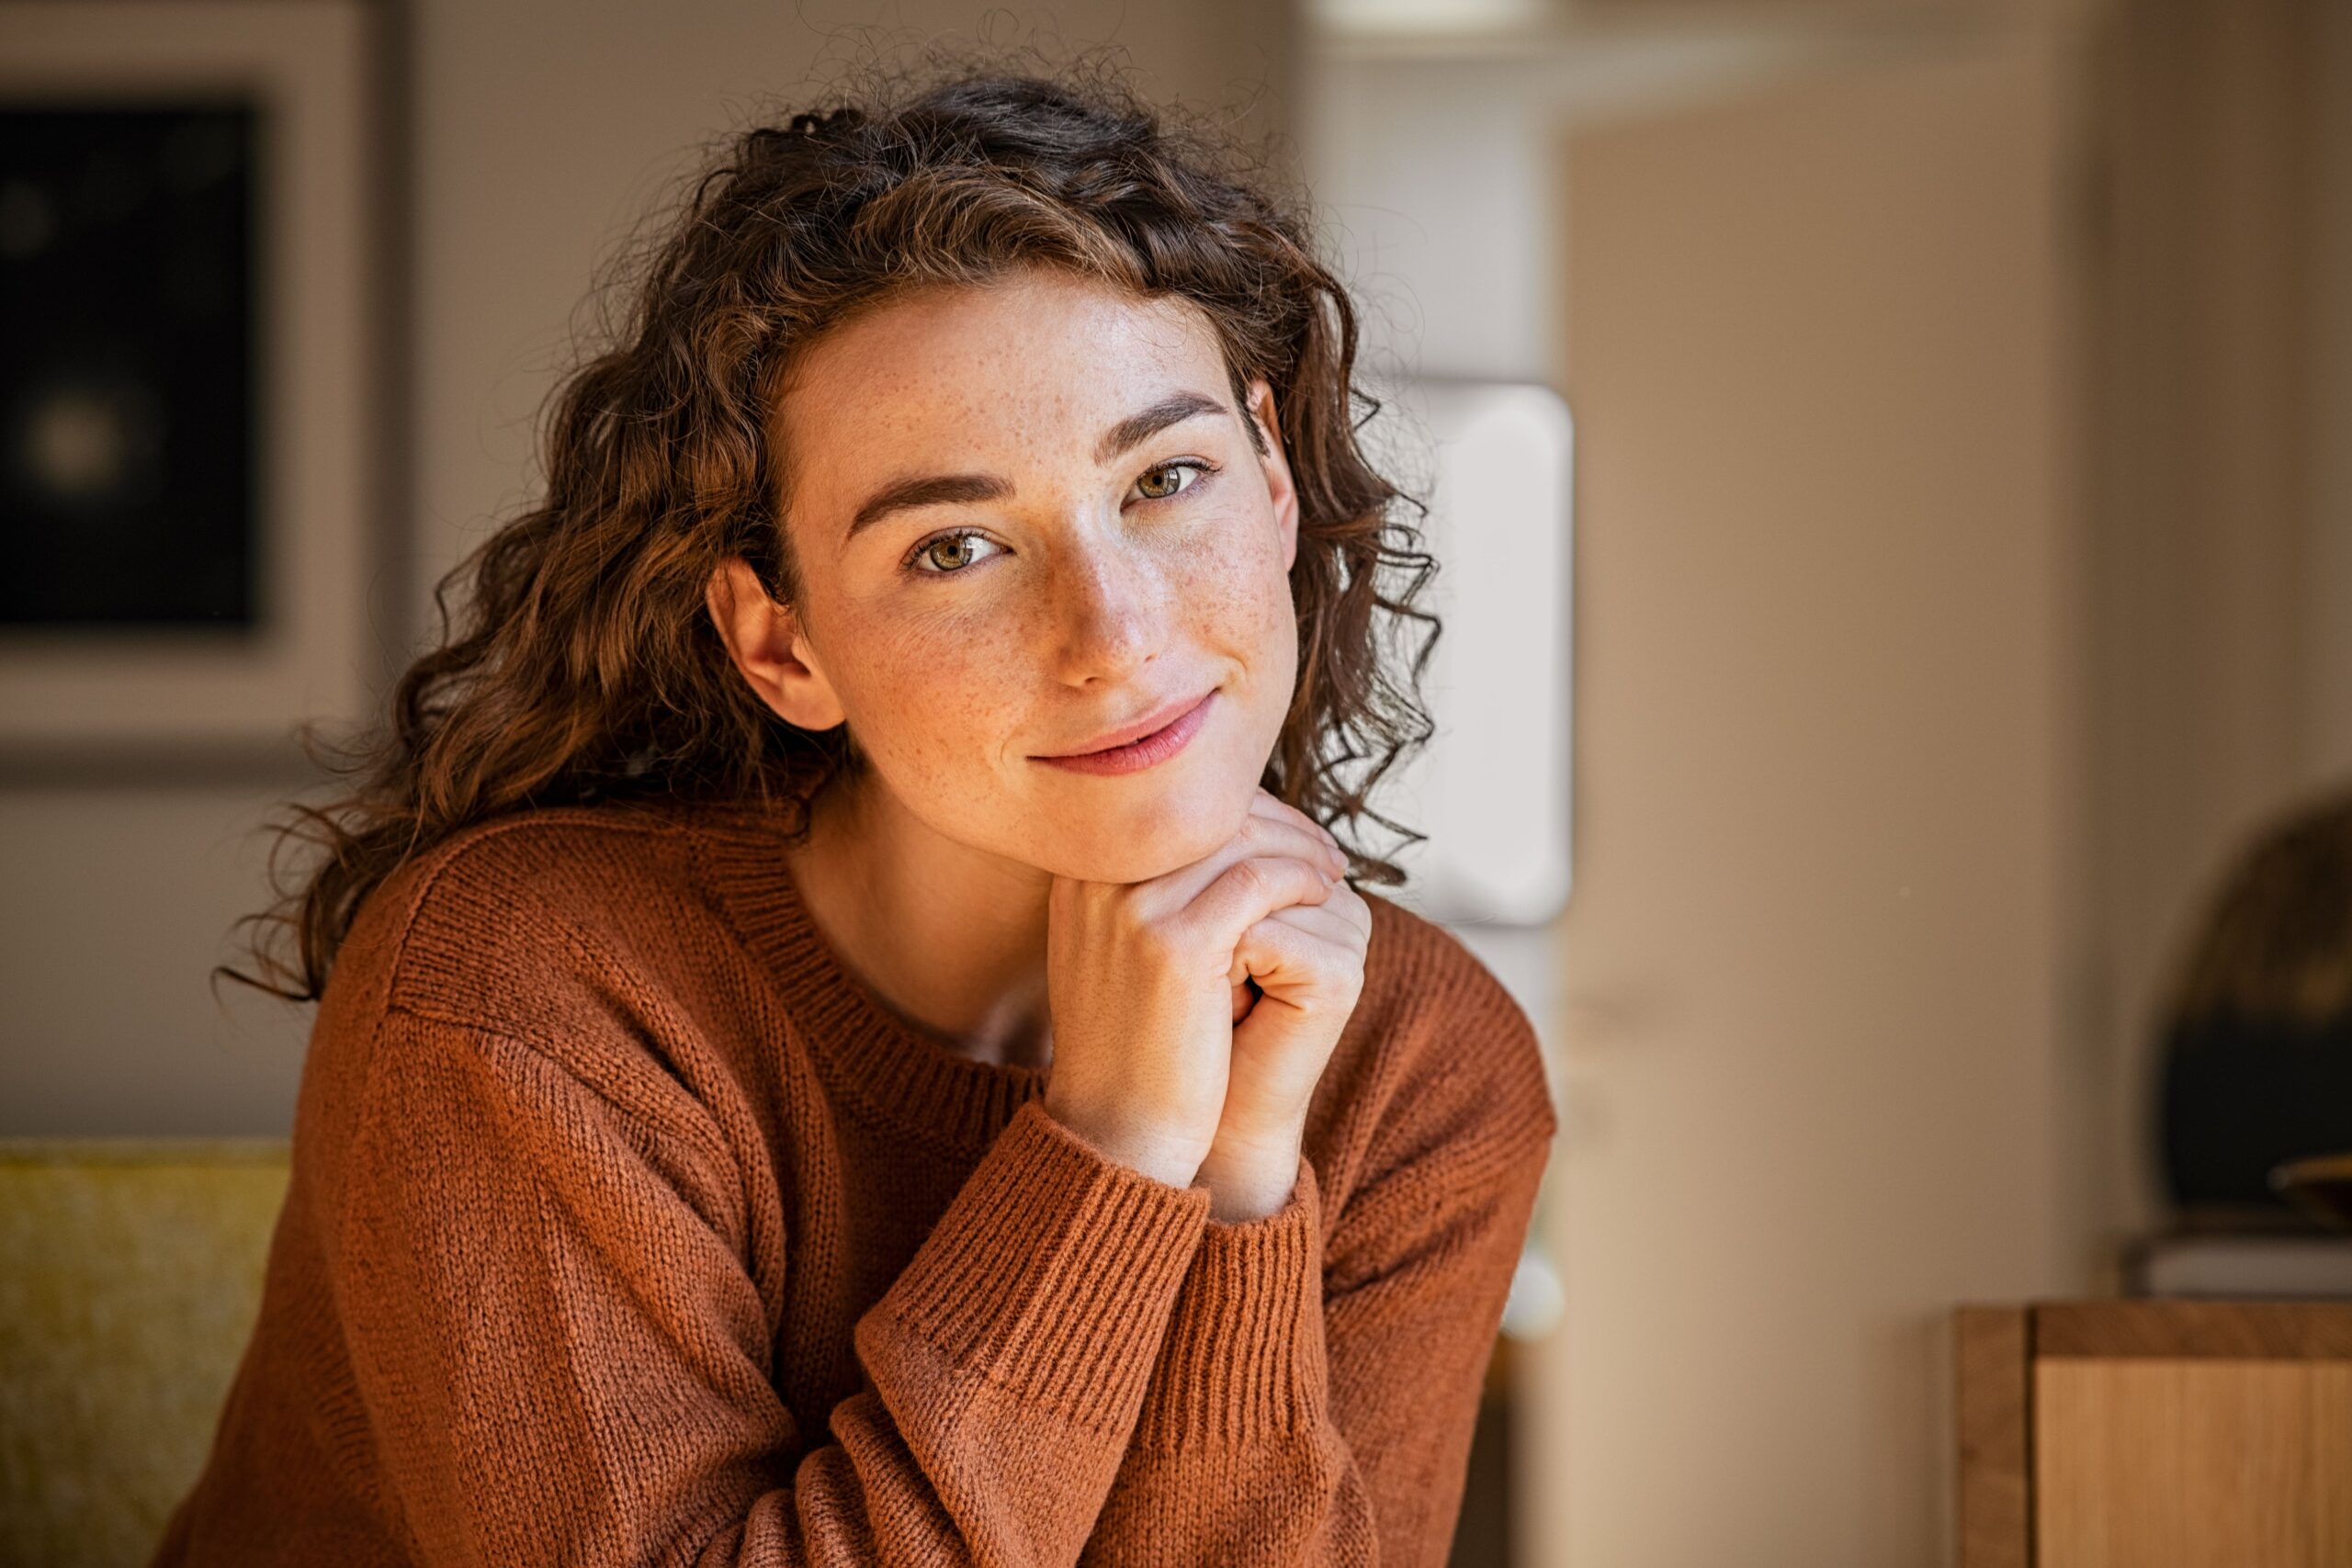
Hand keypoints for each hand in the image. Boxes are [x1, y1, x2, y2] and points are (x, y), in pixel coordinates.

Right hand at [1041, 788, 1348, 1190]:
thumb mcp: (1116, 951)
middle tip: (1322, 848)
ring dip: (1298, 847)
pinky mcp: (1176, 946)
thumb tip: (1223, 835)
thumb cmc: (1132, 1046)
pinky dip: (1300, 878)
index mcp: (1078, 873)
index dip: (1234, 807)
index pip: (1170, 803)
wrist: (1118, 1131)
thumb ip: (1148, 890)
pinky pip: (1258, 881)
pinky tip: (1324, 893)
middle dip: (1274, 822)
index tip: (1284, 829)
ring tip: (1332, 871)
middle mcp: (1093, 879)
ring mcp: (1130, 908)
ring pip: (1237, 836)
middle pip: (1202, 810)